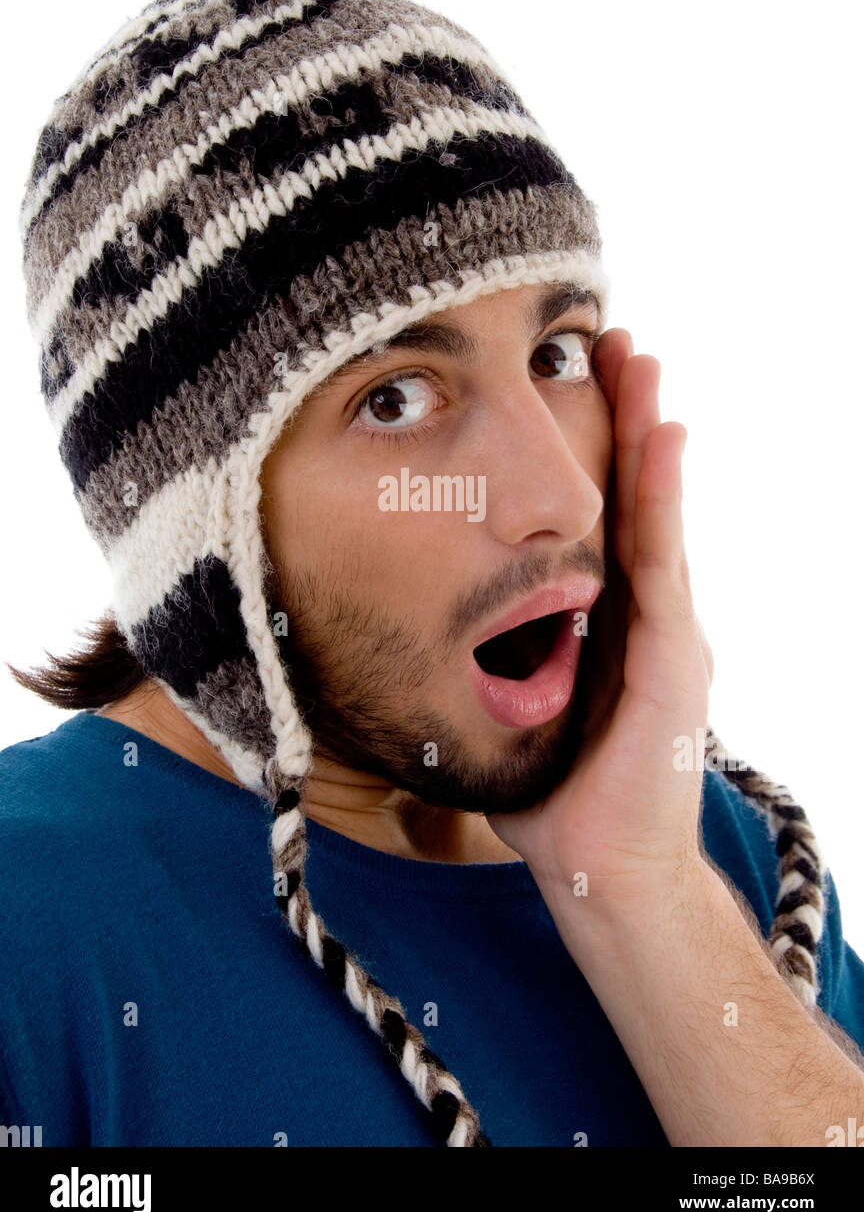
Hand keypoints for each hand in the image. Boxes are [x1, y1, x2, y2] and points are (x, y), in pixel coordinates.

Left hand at [486, 330, 713, 912]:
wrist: (599, 870)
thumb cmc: (552, 793)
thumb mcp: (512, 708)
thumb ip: (492, 659)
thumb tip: (432, 627)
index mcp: (606, 622)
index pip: (600, 520)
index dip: (593, 453)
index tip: (575, 384)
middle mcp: (645, 616)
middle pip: (634, 500)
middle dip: (627, 419)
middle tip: (614, 341)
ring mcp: (668, 635)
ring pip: (655, 517)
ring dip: (649, 436)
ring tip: (642, 362)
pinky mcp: (673, 660)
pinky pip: (663, 566)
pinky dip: (663, 501)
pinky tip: (664, 440)